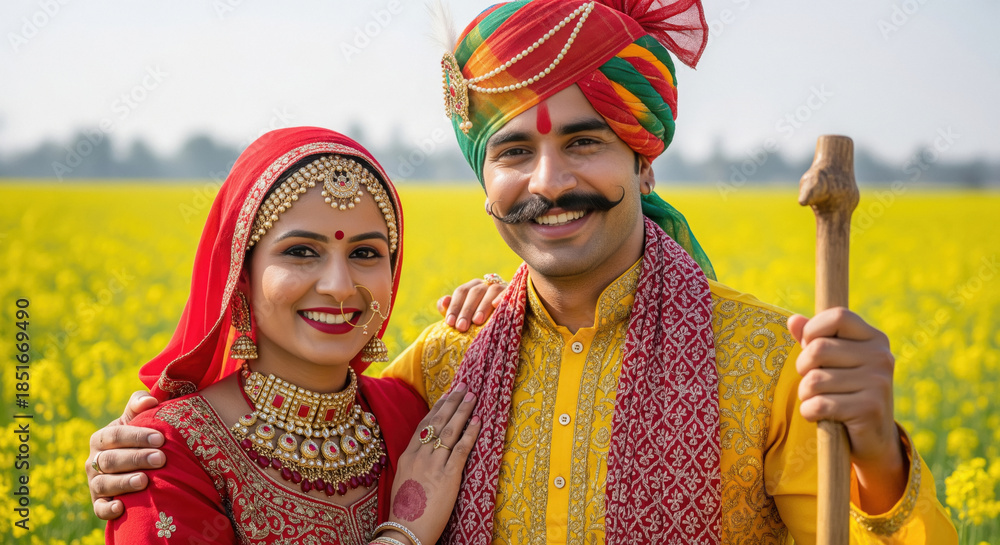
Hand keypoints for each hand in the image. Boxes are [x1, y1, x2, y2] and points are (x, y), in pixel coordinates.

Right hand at [87, 390, 164, 519]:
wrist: (138, 465)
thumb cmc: (141, 437)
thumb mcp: (138, 419)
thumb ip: (140, 404)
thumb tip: (150, 400)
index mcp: (102, 438)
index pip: (115, 435)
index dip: (136, 436)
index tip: (160, 438)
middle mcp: (94, 460)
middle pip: (111, 460)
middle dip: (136, 459)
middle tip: (161, 459)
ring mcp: (95, 483)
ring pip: (104, 484)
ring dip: (124, 482)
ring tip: (144, 481)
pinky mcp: (99, 503)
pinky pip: (99, 509)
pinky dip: (107, 510)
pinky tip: (121, 508)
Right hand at [384, 382, 480, 544]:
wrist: (405, 530)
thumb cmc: (406, 509)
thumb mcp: (404, 480)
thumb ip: (414, 463)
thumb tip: (426, 451)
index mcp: (408, 456)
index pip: (424, 425)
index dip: (438, 408)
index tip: (447, 394)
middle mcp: (420, 456)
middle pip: (438, 422)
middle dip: (452, 402)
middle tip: (464, 386)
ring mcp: (433, 465)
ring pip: (450, 431)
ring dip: (463, 411)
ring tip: (473, 397)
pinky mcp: (448, 477)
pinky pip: (461, 449)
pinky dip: (470, 434)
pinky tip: (478, 422)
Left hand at [437, 276, 506, 331]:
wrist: (508, 321)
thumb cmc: (481, 320)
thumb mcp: (464, 316)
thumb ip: (451, 309)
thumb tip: (444, 301)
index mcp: (472, 287)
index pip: (461, 292)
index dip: (454, 307)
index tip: (450, 323)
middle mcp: (485, 284)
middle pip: (474, 292)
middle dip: (466, 310)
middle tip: (461, 327)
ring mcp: (501, 287)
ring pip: (490, 291)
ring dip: (483, 305)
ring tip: (477, 321)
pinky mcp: (514, 293)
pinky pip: (507, 292)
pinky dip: (501, 297)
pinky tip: (496, 305)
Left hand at [788, 308, 906, 512]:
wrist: (874, 438)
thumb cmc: (846, 392)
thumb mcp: (833, 362)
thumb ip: (813, 339)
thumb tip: (792, 320)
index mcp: (875, 339)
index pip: (837, 316)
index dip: (813, 330)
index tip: (809, 346)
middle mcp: (881, 357)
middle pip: (818, 350)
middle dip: (803, 368)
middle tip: (812, 381)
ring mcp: (878, 383)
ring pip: (814, 380)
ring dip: (806, 394)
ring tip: (818, 399)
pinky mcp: (870, 409)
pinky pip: (819, 405)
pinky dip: (810, 412)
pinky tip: (820, 415)